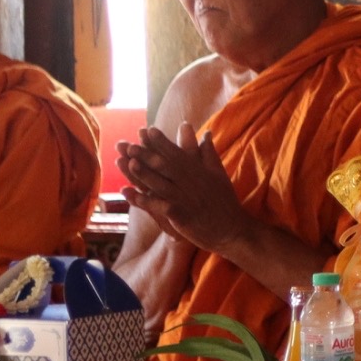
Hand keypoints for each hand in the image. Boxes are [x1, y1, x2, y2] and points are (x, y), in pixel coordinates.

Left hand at [120, 124, 253, 254]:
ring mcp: (184, 199)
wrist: (232, 229)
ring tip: (129, 162)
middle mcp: (190, 182)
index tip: (148, 130)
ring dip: (144, 174)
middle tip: (130, 145)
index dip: (162, 142)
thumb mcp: (219, 173)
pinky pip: (159, 206)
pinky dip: (144, 200)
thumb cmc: (224, 201)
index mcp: (198, 171)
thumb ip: (209, 153)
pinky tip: (130, 194)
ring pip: (160, 184)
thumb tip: (206, 133)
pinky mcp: (180, 216)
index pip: (177, 153)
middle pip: (165, 166)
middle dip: (147, 155)